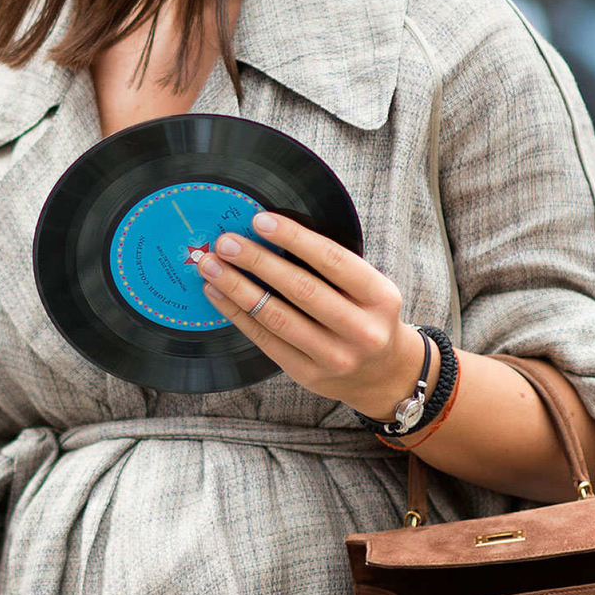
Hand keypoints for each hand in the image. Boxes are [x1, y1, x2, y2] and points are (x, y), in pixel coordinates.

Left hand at [190, 211, 425, 419]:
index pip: (333, 260)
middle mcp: (361, 329)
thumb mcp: (369, 290)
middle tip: (226, 242)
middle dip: (258, 261)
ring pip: (277, 317)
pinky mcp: (307, 373)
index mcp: (380, 298)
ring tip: (211, 266)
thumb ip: (333, 268)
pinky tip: (218, 294)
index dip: (294, 238)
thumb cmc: (367, 317)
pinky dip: (237, 314)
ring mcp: (334, 356)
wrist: (382, 374)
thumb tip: (272, 233)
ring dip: (237, 288)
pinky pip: (265, 339)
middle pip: (301, 289)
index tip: (260, 220)